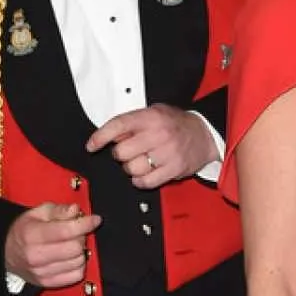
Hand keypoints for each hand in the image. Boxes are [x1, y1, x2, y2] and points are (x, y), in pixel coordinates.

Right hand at [4, 202, 100, 289]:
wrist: (7, 253)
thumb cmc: (26, 229)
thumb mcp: (38, 213)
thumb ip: (58, 210)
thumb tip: (76, 211)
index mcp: (32, 234)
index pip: (66, 231)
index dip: (85, 224)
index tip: (95, 219)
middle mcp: (36, 256)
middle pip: (75, 248)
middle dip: (81, 237)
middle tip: (76, 233)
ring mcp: (42, 272)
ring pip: (78, 262)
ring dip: (80, 251)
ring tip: (71, 245)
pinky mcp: (47, 283)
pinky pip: (76, 275)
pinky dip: (78, 265)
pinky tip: (71, 258)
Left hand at [86, 105, 215, 186]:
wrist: (204, 134)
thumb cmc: (176, 124)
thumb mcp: (154, 113)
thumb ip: (133, 123)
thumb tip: (109, 136)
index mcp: (151, 117)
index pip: (118, 125)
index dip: (100, 137)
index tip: (91, 146)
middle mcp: (158, 134)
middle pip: (121, 152)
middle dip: (121, 154)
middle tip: (129, 151)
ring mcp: (167, 153)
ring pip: (132, 169)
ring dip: (132, 168)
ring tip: (142, 161)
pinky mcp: (173, 169)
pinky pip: (146, 182)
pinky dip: (140, 181)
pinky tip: (145, 174)